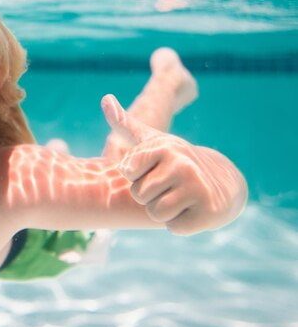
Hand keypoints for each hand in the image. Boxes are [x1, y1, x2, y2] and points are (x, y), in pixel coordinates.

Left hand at [101, 94, 246, 235]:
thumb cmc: (175, 162)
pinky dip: (181, 224)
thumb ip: (124, 124)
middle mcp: (182, 165)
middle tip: (170, 187)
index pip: (128, 173)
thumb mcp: (152, 141)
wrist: (222, 182)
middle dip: (151, 196)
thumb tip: (105, 98)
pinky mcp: (209, 212)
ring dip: (164, 211)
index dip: (139, 176)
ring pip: (156, 213)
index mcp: (164, 147)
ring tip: (179, 198)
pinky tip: (192, 210)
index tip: (155, 169)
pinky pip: (175, 227)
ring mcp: (198, 188)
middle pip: (141, 195)